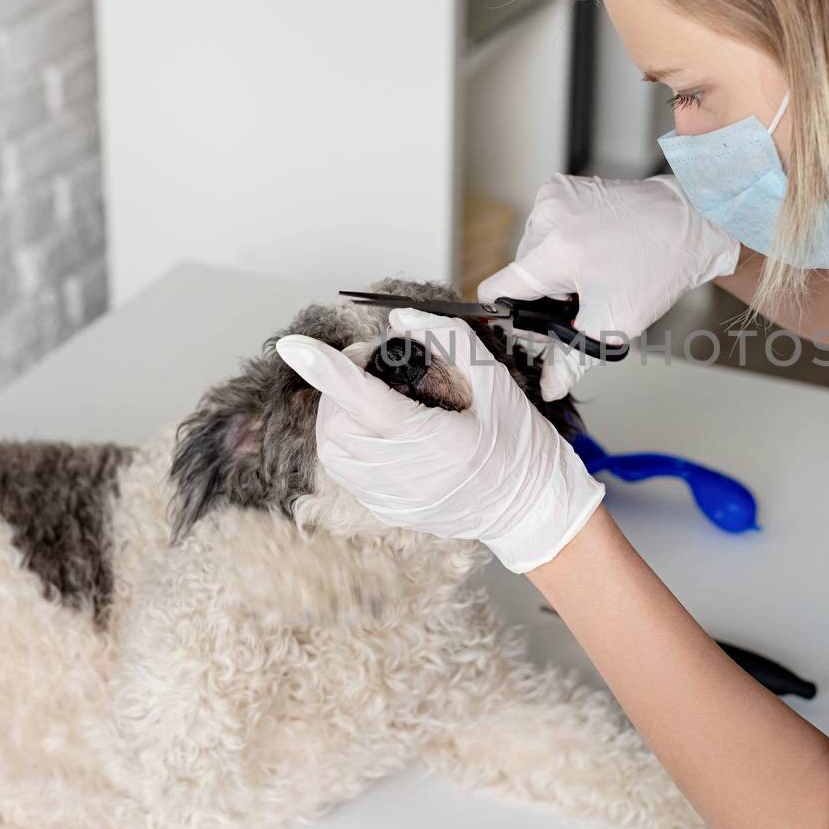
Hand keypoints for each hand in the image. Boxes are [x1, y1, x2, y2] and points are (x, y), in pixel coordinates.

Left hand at [273, 310, 605, 572]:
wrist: (534, 511)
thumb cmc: (523, 448)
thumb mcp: (498, 386)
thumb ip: (451, 344)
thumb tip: (403, 317)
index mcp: (437, 441)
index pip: (365, 400)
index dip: (326, 370)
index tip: (294, 346)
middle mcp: (408, 476)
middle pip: (339, 423)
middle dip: (341, 386)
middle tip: (372, 366)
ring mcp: (395, 499)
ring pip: (334, 450)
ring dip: (339, 414)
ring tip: (372, 397)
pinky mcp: (390, 511)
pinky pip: (347, 473)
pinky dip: (348, 442)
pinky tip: (377, 429)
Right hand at [479, 174, 740, 400]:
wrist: (690, 223)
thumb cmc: (658, 267)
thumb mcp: (614, 323)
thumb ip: (572, 359)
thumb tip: (549, 385)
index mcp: (552, 250)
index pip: (496, 290)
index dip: (509, 316)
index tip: (532, 325)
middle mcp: (546, 216)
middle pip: (520, 273)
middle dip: (545, 293)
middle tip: (584, 297)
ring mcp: (554, 196)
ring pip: (534, 250)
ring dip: (556, 267)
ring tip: (595, 270)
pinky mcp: (564, 185)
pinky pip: (549, 226)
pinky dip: (565, 241)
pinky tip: (595, 247)